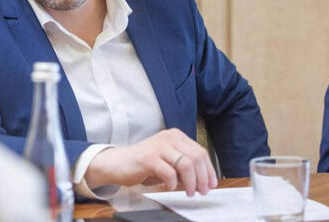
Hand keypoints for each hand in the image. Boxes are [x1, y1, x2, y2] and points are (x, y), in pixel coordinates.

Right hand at [84, 128, 217, 195]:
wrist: (118, 163)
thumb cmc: (143, 163)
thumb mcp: (167, 160)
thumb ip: (184, 165)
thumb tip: (203, 179)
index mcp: (175, 136)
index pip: (200, 152)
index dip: (209, 170)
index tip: (211, 184)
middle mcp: (168, 138)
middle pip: (196, 158)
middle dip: (203, 178)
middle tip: (202, 191)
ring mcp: (158, 147)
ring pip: (186, 165)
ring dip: (191, 182)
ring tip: (189, 192)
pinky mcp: (149, 158)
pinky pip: (169, 173)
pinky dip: (173, 184)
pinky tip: (170, 187)